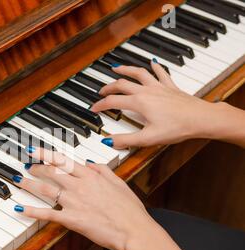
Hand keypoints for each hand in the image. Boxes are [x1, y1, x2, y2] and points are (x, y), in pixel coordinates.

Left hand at [14, 148, 155, 249]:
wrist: (133, 230)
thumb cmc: (130, 209)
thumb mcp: (119, 182)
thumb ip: (103, 170)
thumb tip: (90, 163)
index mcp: (91, 176)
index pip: (63, 160)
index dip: (46, 155)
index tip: (34, 151)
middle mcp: (79, 186)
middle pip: (51, 172)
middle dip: (36, 167)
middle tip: (26, 165)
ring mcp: (73, 202)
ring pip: (46, 189)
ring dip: (29, 183)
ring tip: (19, 179)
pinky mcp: (71, 219)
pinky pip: (47, 213)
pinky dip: (32, 211)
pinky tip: (21, 208)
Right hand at [92, 62, 228, 149]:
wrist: (201, 119)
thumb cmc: (178, 128)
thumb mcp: (148, 138)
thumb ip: (126, 140)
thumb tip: (109, 140)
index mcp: (139, 103)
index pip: (113, 101)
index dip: (100, 105)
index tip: (93, 108)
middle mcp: (147, 91)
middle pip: (122, 84)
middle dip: (108, 87)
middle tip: (101, 91)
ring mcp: (159, 87)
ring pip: (138, 73)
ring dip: (126, 69)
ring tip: (116, 67)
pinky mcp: (170, 87)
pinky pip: (161, 73)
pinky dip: (155, 66)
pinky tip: (153, 61)